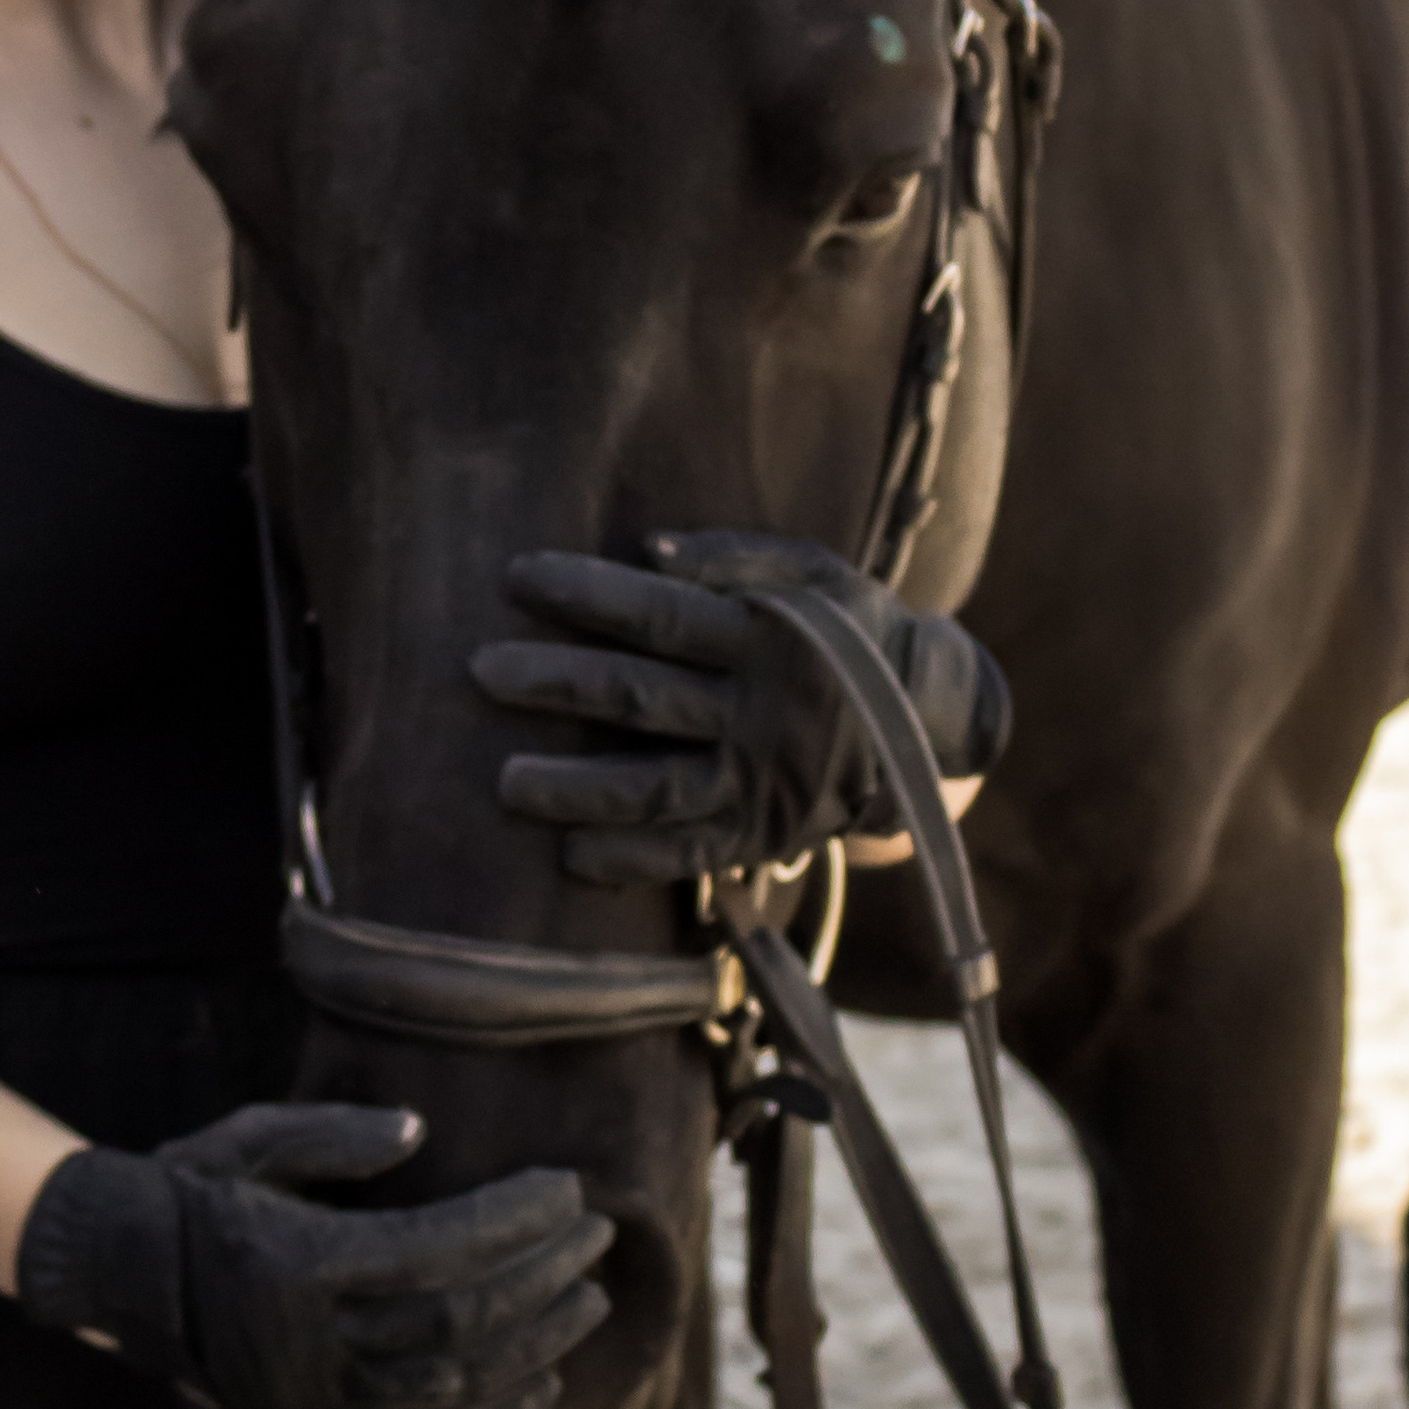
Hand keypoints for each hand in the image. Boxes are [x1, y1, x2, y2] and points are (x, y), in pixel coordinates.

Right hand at [14, 1102, 613, 1408]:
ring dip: (534, 1347)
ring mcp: (316, 1396)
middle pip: (457, 1319)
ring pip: (450, 1387)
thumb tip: (417, 1129)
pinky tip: (541, 1383)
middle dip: (542, 1277)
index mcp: (298, 1263)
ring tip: (591, 1302)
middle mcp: (310, 1342)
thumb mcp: (249, 1140)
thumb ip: (332, 1133)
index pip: (436, 1248)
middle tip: (598, 1236)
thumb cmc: (194, 1191)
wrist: (121, 1277)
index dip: (514, 1220)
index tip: (569, 1186)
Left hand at [472, 527, 1010, 885]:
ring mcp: (759, 781)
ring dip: (578, 788)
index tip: (516, 575)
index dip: (589, 594)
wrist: (930, 718)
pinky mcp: (763, 835)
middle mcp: (759, 713)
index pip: (664, 614)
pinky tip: (572, 855)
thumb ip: (738, 555)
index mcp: (767, 638)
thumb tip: (650, 550)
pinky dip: (634, 859)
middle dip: (558, 683)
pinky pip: (692, 856)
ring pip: (656, 788)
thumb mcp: (816, 572)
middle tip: (479, 671)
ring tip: (505, 782)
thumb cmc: (849, 626)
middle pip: (643, 698)